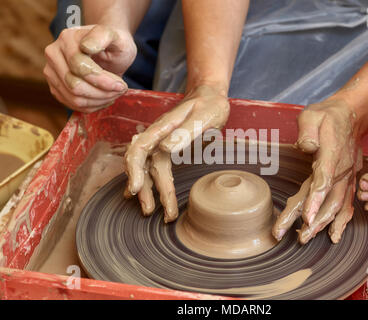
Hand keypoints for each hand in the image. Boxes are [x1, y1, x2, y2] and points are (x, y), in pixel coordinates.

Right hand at [44, 25, 135, 112]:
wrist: (108, 50)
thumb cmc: (113, 43)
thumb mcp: (115, 36)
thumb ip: (103, 36)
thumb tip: (86, 47)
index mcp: (67, 38)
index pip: (80, 67)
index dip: (102, 81)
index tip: (121, 85)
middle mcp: (54, 54)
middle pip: (75, 86)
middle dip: (102, 93)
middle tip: (120, 90)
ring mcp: (51, 72)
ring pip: (74, 98)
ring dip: (99, 101)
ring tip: (114, 94)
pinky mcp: (55, 87)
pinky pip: (72, 104)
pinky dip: (92, 106)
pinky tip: (104, 97)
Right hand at [124, 84, 229, 221]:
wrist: (210, 96)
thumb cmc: (209, 105)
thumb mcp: (203, 116)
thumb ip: (185, 132)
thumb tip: (165, 149)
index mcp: (161, 128)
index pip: (139, 149)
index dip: (134, 169)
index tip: (136, 188)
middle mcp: (156, 137)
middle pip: (141, 164)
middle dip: (142, 189)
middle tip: (148, 211)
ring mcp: (160, 143)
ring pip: (147, 169)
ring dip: (147, 190)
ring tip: (151, 211)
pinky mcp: (166, 149)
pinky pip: (153, 168)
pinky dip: (148, 183)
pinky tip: (143, 195)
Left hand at [272, 99, 362, 243]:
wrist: (350, 116)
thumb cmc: (326, 116)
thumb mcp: (312, 115)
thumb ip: (308, 130)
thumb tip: (304, 146)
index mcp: (331, 154)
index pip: (323, 180)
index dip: (315, 200)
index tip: (306, 217)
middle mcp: (341, 169)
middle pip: (329, 200)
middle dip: (314, 221)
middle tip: (298, 238)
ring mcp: (347, 177)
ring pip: (338, 205)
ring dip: (324, 224)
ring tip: (306, 238)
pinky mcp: (348, 181)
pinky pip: (348, 204)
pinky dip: (342, 221)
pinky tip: (334, 235)